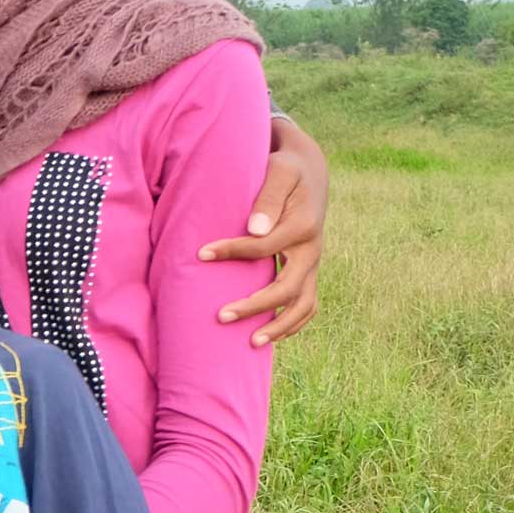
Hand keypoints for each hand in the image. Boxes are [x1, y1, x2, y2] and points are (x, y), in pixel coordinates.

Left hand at [199, 114, 327, 347]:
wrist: (308, 172)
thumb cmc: (284, 170)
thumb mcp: (278, 171)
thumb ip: (267, 197)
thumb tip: (255, 229)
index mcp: (302, 225)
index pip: (264, 247)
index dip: (231, 251)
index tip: (200, 253)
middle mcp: (312, 249)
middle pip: (287, 288)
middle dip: (255, 305)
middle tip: (220, 316)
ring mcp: (313, 263)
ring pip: (304, 304)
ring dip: (280, 326)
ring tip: (250, 342)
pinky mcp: (309, 271)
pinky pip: (308, 304)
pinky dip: (292, 324)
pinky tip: (267, 336)